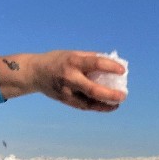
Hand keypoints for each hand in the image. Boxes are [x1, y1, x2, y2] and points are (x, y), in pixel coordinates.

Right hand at [0, 51, 125, 110]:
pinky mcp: (65, 100)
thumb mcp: (73, 53)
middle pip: (92, 89)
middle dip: (110, 94)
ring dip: (105, 104)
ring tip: (117, 103)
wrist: (35, 73)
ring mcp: (67, 91)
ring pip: (89, 102)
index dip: (110, 67)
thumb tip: (110, 62)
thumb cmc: (58, 60)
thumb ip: (90, 58)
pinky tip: (107, 106)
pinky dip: (96, 107)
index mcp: (73, 62)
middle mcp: (70, 77)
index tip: (122, 70)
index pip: (95, 64)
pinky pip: (84, 106)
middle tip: (123, 95)